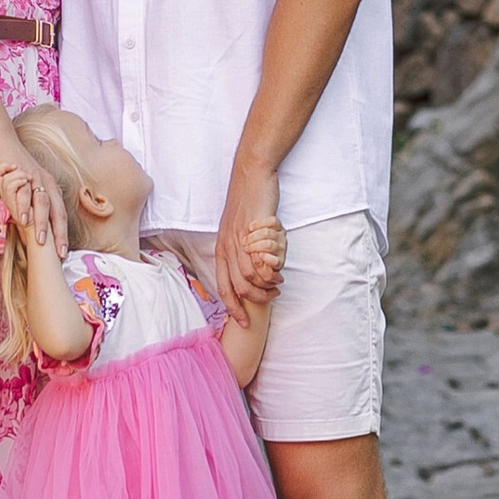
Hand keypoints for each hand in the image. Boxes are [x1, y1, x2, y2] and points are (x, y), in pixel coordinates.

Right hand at [0, 146, 65, 259]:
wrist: (3, 143)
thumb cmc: (13, 168)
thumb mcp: (26, 188)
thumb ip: (29, 206)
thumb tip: (28, 228)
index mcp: (51, 188)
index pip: (60, 214)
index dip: (62, 234)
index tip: (63, 253)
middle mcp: (47, 183)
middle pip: (57, 211)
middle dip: (59, 234)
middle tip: (59, 253)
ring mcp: (36, 178)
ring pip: (42, 204)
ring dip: (41, 223)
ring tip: (40, 241)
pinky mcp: (22, 173)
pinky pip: (24, 192)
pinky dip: (24, 207)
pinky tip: (22, 220)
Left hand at [214, 155, 287, 316]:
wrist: (251, 175)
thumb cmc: (248, 203)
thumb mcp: (238, 229)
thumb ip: (243, 249)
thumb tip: (253, 269)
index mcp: (221, 248)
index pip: (222, 286)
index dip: (232, 308)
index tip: (242, 323)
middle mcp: (226, 247)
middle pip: (237, 287)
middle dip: (254, 301)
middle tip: (271, 299)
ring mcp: (238, 240)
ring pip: (248, 277)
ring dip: (265, 287)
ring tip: (277, 286)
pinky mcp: (251, 232)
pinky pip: (259, 260)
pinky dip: (270, 271)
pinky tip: (278, 270)